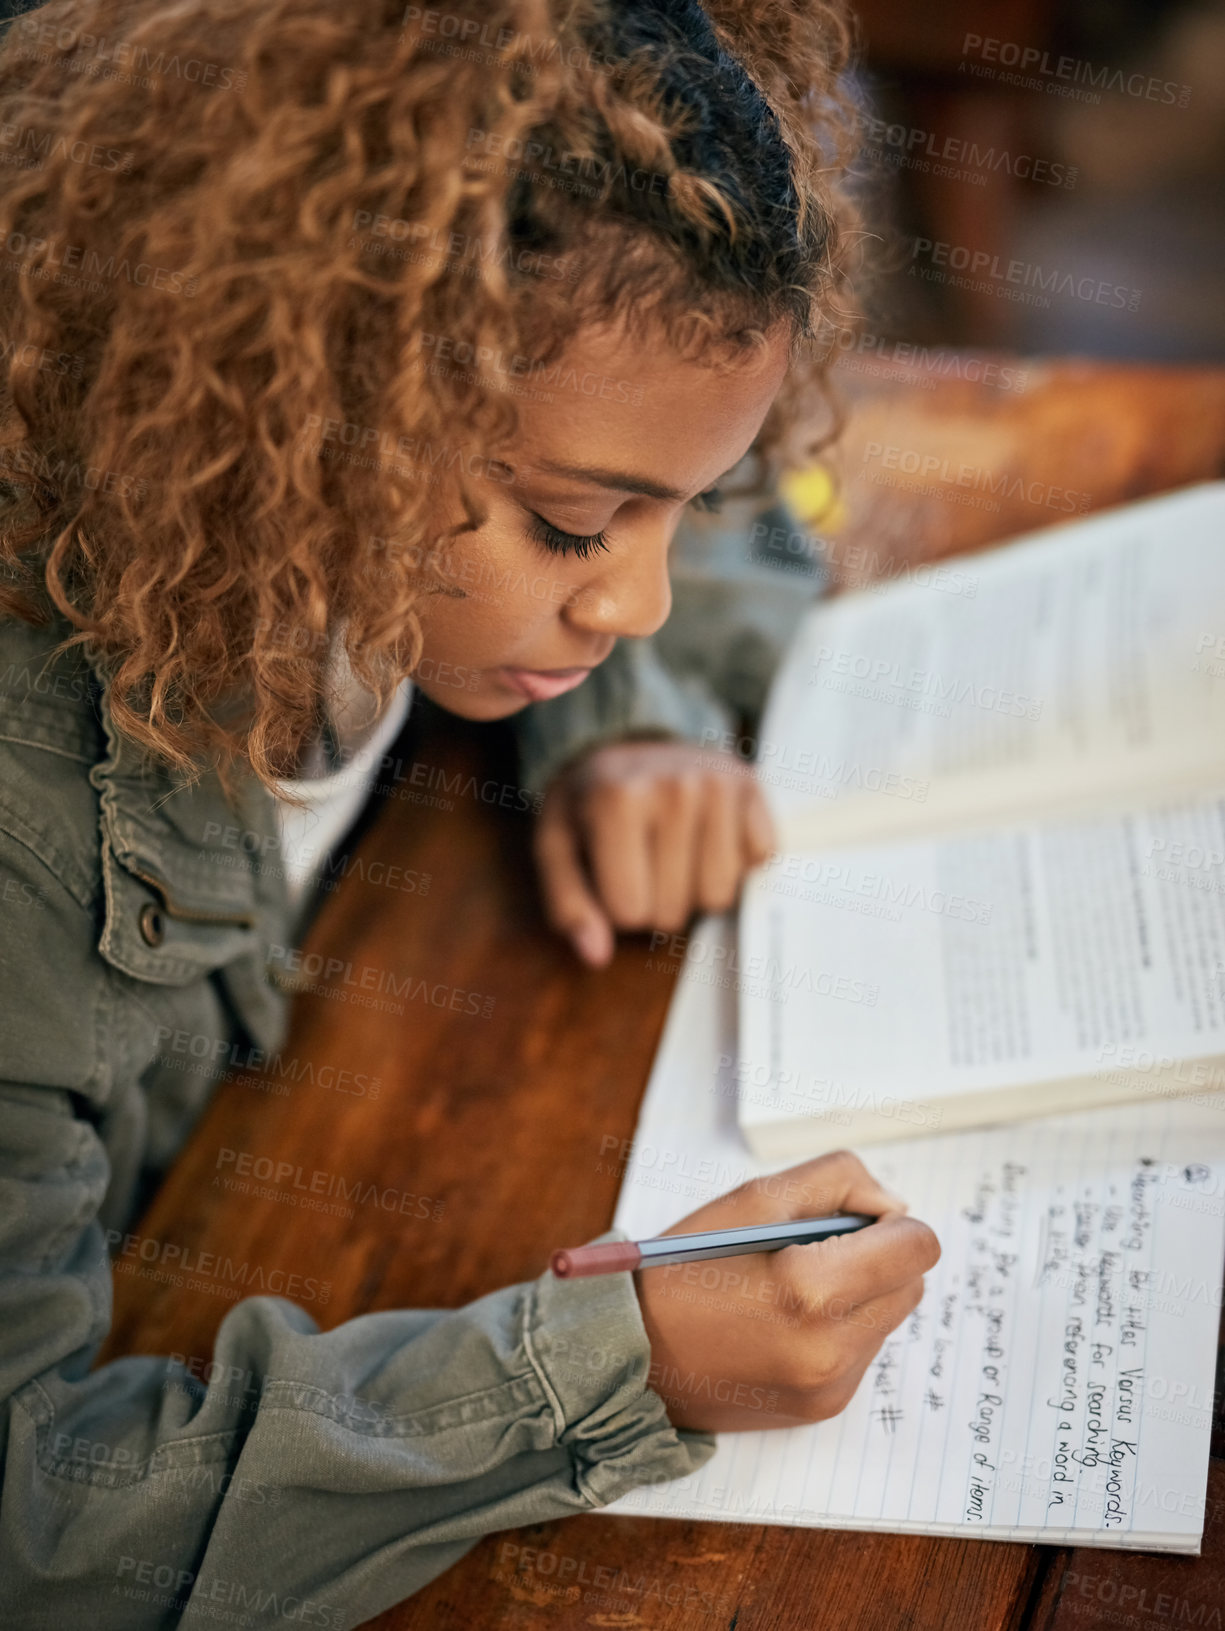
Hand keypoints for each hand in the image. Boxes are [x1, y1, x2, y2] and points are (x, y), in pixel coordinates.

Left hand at [533, 739, 775, 966]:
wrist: (631, 740)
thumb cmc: (590, 803)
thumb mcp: (557, 847)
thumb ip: (568, 904)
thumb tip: (595, 954)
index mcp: (616, 801)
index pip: (631, 913)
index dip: (618, 905)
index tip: (613, 872)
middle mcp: (674, 789)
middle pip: (675, 912)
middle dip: (656, 901)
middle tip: (644, 861)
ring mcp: (719, 786)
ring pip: (719, 895)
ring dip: (696, 887)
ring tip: (676, 851)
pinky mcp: (751, 787)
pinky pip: (758, 861)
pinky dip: (735, 859)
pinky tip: (708, 834)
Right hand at [635, 1150, 939, 1431]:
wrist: (633, 1355)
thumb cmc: (684, 1269)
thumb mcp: (753, 1199)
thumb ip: (837, 1182)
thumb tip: (893, 1208)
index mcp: (812, 1290)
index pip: (916, 1246)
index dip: (889, 1221)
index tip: (850, 1219)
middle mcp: (831, 1349)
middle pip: (911, 1283)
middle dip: (877, 1257)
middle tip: (818, 1247)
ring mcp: (831, 1385)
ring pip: (889, 1317)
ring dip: (859, 1292)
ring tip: (792, 1286)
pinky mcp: (824, 1407)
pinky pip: (862, 1351)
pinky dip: (839, 1327)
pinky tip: (786, 1320)